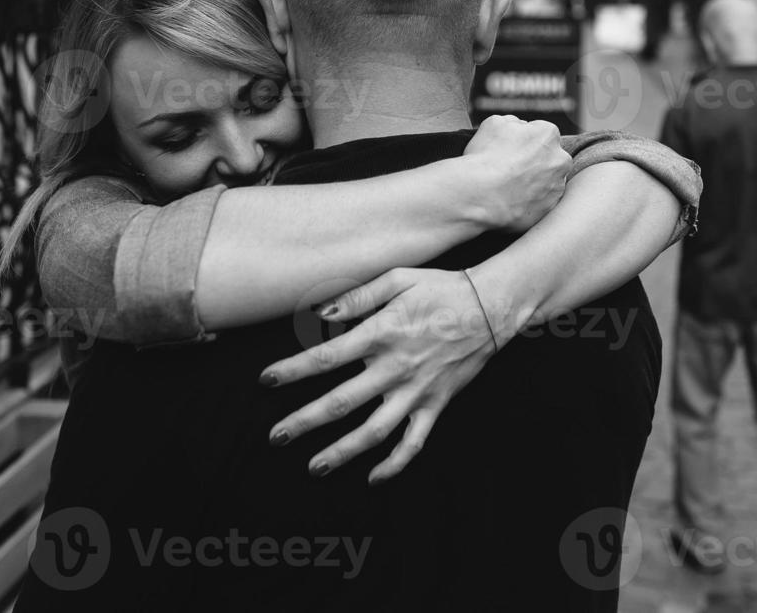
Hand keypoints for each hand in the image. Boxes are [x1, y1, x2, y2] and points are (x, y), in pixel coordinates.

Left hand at [258, 268, 497, 484]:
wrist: (491, 307)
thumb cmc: (440, 288)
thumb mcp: (398, 278)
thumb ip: (357, 297)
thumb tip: (319, 312)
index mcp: (382, 333)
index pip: (326, 357)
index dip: (293, 370)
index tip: (266, 381)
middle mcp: (396, 367)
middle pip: (341, 402)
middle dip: (304, 422)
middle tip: (276, 437)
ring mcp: (417, 391)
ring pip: (374, 432)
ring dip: (341, 453)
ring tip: (313, 468)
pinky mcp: (436, 404)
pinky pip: (414, 443)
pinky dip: (394, 464)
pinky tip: (373, 478)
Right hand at [463, 115, 569, 230]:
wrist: (480, 195)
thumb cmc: (485, 157)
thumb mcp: (493, 123)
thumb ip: (513, 121)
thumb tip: (520, 127)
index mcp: (548, 134)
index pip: (540, 133)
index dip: (522, 140)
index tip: (509, 149)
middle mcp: (560, 159)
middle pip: (548, 156)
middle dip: (534, 160)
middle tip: (510, 168)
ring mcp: (557, 186)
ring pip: (547, 179)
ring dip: (534, 180)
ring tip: (509, 186)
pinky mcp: (550, 207)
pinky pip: (542, 201)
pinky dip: (531, 200)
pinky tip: (512, 199)